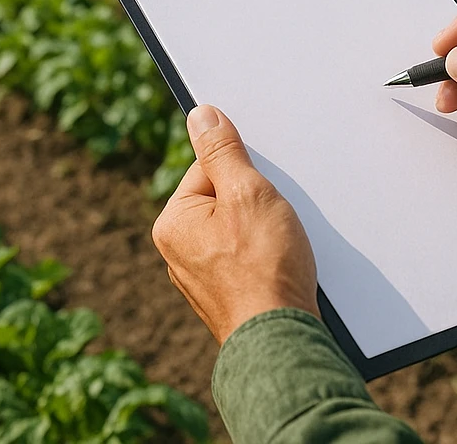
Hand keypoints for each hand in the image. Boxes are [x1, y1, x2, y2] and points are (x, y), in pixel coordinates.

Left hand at [152, 105, 319, 344]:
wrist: (283, 342)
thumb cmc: (264, 268)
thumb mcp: (247, 192)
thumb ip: (223, 151)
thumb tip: (200, 115)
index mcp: (173, 222)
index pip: (210, 169)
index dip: (244, 174)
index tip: (263, 189)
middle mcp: (178, 251)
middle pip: (224, 199)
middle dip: (255, 202)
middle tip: (274, 220)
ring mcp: (201, 277)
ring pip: (238, 229)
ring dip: (263, 229)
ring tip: (280, 247)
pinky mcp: (225, 294)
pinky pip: (245, 257)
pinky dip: (265, 256)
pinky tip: (280, 265)